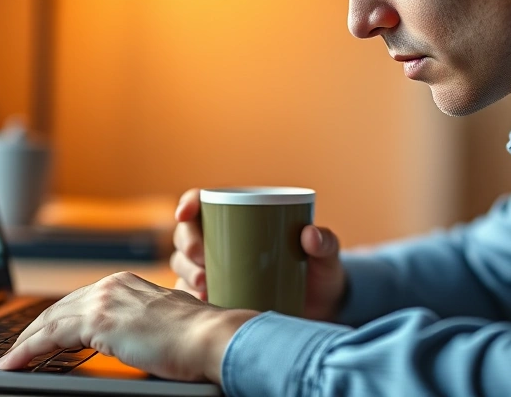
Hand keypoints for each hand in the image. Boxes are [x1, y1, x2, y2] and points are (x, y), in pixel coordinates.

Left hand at [0, 271, 256, 382]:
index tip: (43, 335)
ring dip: (26, 341)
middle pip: (59, 308)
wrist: (211, 337)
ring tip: (11, 359)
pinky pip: (50, 337)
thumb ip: (141, 326)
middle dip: (35, 329)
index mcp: (127, 283)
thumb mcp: (163, 324)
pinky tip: (14, 362)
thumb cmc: (198, 337)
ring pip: (49, 320)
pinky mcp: (98, 322)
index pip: (80, 300)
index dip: (57, 319)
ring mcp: (104, 301)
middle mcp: (112, 285)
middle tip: (17, 348)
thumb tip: (135, 341)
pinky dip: (27, 350)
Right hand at [171, 188, 347, 320]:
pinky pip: (190, 295)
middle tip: (202, 259)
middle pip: (187, 233)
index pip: (203, 201)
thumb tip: (310, 234)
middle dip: (187, 243)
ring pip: (183, 263)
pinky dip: (190, 298)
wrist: (321, 310)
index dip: (188, 203)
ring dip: (186, 271)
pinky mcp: (216, 296)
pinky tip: (201, 304)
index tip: (185, 214)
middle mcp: (221, 240)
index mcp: (241, 217)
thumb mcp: (327, 255)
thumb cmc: (321, 273)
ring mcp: (215, 269)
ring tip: (205, 283)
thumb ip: (326, 242)